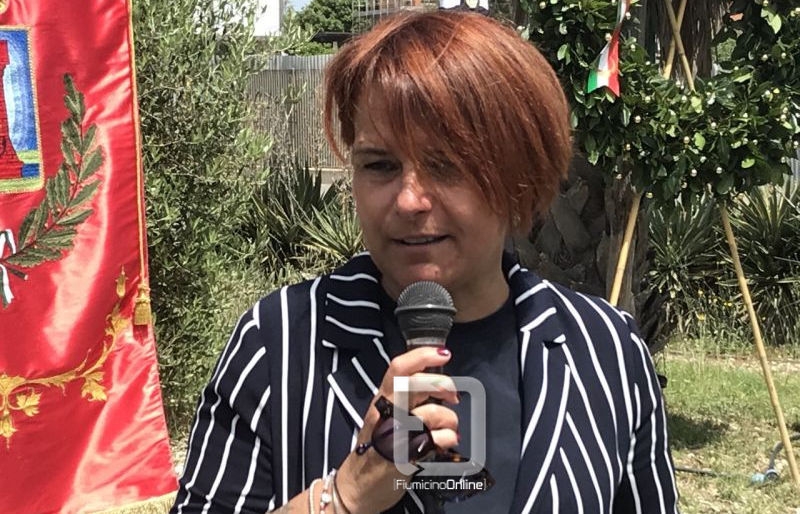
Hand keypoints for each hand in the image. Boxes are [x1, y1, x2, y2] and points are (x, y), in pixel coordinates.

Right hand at [335, 346, 459, 513]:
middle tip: (453, 395)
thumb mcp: (386, 415)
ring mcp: (394, 435)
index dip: (422, 356)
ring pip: (431, 413)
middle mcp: (386, 413)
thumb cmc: (376, 447)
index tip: (443, 353)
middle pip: (415, 385)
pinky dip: (448, 439)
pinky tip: (446, 442)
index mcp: (382, 399)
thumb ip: (408, 397)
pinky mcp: (405, 457)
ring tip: (449, 427)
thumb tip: (439, 380)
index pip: (398, 368)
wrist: (358, 486)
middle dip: (442, 385)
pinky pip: (437, 439)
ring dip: (450, 419)